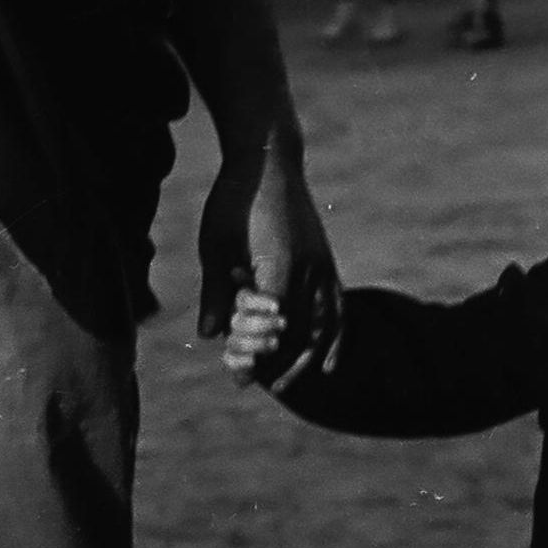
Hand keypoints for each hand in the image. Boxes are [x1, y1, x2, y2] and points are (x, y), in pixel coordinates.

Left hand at [198, 144, 340, 388]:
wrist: (268, 161)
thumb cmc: (234, 201)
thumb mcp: (215, 244)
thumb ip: (217, 291)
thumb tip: (210, 335)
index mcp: (278, 263)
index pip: (272, 324)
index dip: (259, 353)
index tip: (242, 378)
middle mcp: (308, 268)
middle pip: (300, 330)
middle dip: (281, 361)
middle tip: (261, 385)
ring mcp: (322, 265)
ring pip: (325, 323)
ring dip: (308, 356)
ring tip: (290, 381)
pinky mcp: (326, 261)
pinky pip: (337, 307)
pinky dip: (335, 336)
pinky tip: (329, 361)